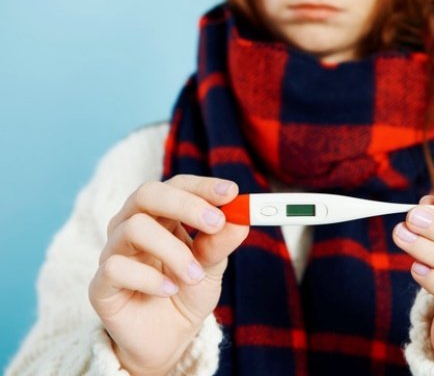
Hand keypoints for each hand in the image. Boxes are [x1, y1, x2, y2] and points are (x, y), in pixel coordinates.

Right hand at [88, 175, 248, 375]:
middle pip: (147, 194)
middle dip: (185, 204)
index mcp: (161, 215)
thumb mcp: (212, 268)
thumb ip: (220, 243)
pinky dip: (150, 279)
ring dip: (173, 250)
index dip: (202, 186)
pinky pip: (115, 267)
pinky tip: (169, 291)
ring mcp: (113, 252)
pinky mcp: (100, 285)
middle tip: (216, 224)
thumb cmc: (187, 294)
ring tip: (195, 275)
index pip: (177, 185)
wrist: (168, 340)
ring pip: (134, 228)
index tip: (232, 193)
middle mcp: (132, 226)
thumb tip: (241, 220)